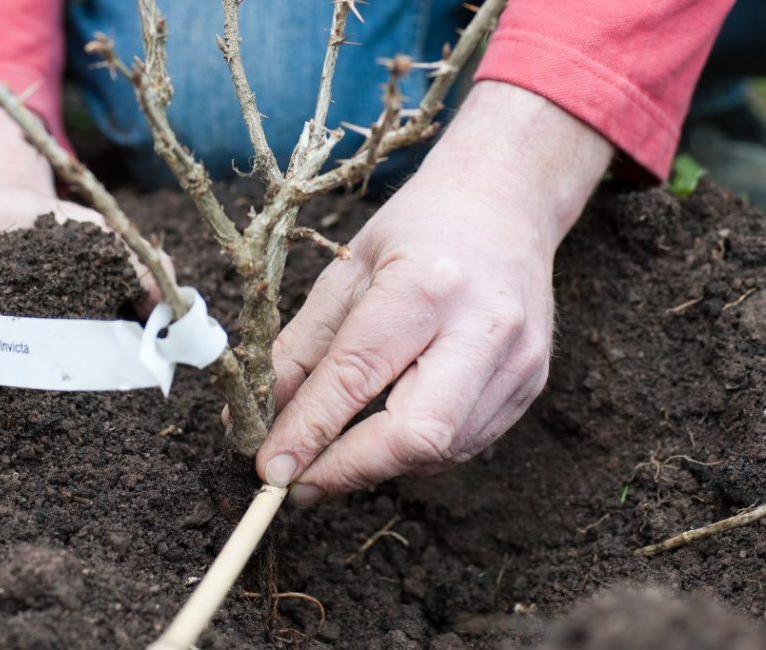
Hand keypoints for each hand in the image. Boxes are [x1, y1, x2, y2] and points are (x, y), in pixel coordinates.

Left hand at [256, 81, 613, 504]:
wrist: (506, 204)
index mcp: (427, 285)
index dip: (310, 431)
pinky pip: (464, 445)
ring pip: (440, 451)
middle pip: (416, 434)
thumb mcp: (346, 272)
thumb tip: (265, 418)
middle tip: (297, 483)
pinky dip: (414, 452)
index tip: (269, 470)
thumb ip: (303, 348)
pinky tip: (388, 431)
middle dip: (349, 470)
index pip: (359, 375)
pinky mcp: (530, 386)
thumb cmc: (419, 231)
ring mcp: (518, 362)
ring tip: (337, 451)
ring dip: (379, 464)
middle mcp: (483, 328)